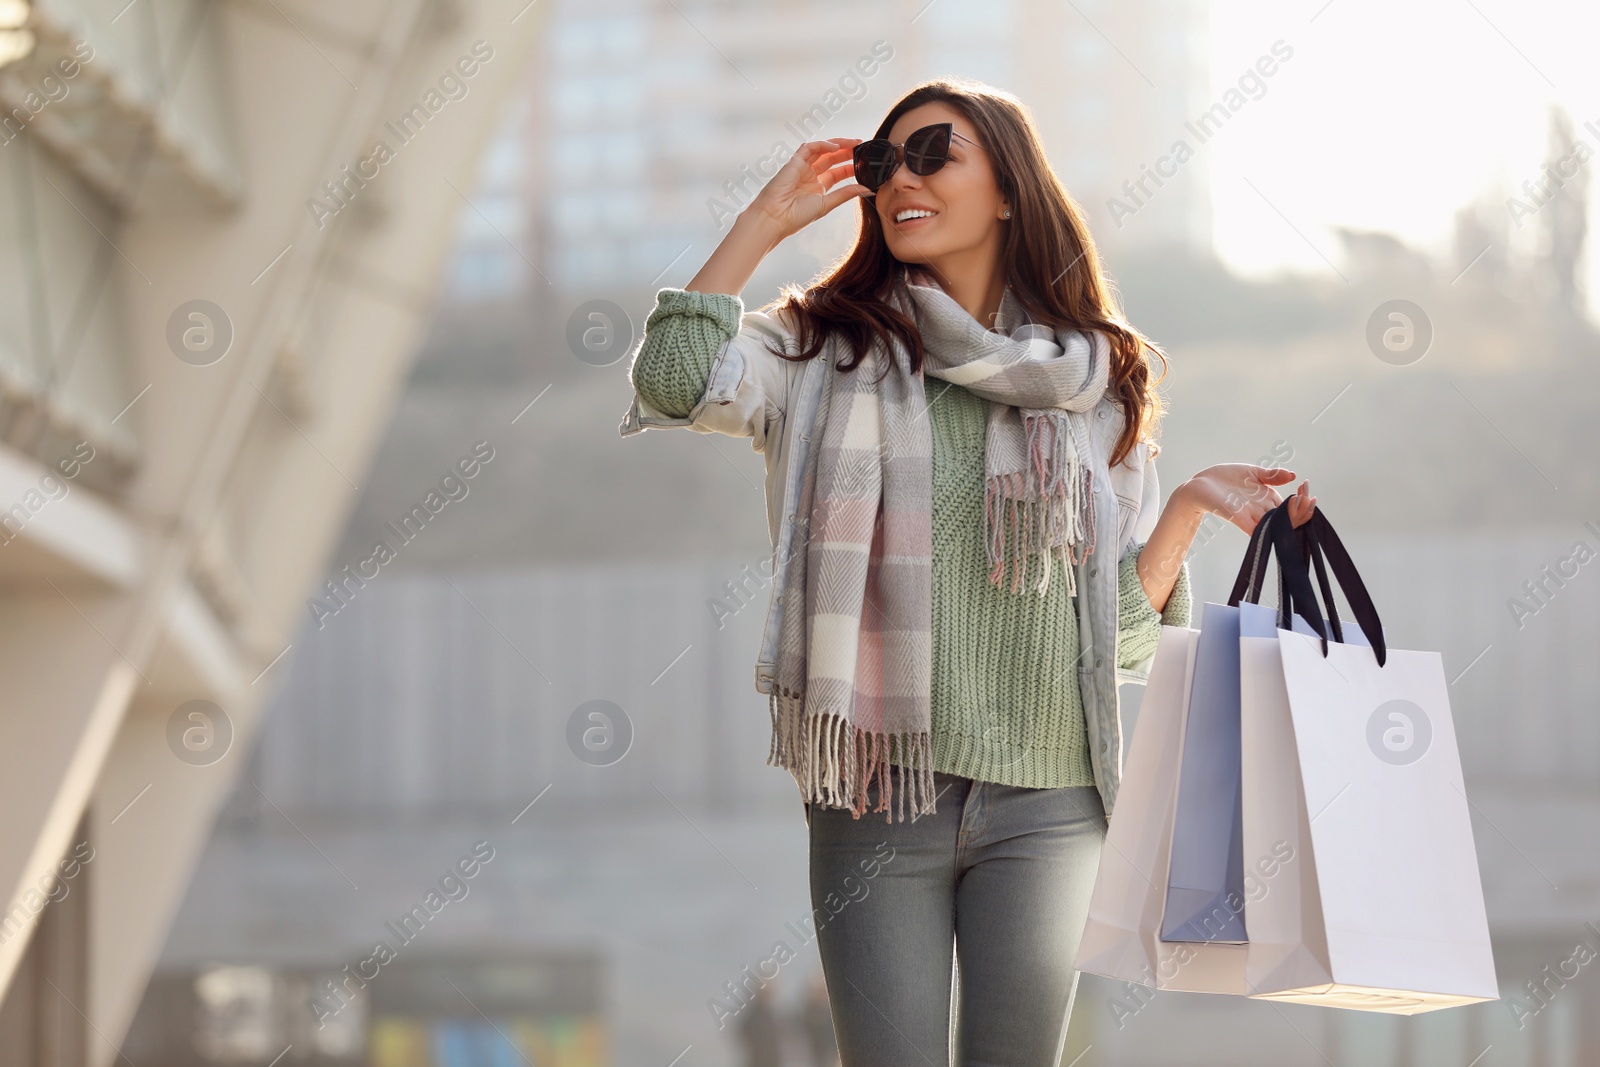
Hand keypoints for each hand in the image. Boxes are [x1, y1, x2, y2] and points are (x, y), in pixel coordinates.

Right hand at [742, 138, 872, 241]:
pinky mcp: (794, 162)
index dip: (851, 166)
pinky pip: (809, 148)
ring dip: (838, 145)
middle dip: (847, 152)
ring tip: (854, 143)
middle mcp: (810, 176)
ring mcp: (802, 168)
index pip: (837, 173)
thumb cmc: (796, 216)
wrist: (775, 218)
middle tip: (862, 148)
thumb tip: (869, 190)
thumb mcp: (827, 204)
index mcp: (817, 188)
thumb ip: (847, 194)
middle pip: (832, 158)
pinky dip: (822, 145)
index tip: (865, 163)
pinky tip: (835, 146)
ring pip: (822, 150)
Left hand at [1179, 465, 1314, 535]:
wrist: (1201, 483)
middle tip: (1307, 499)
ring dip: (1288, 519)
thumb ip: (1273, 475)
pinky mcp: (1236, 517)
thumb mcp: (1253, 472)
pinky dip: (1265, 529)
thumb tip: (1293, 476)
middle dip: (1300, 510)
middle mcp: (1261, 509)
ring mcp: (1250, 515)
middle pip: (1286, 518)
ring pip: (1275, 525)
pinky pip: (1254, 529)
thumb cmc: (1226, 478)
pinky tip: (1276, 524)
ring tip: (1298, 507)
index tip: (1307, 490)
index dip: (1302, 500)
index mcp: (1267, 498)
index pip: (1291, 506)